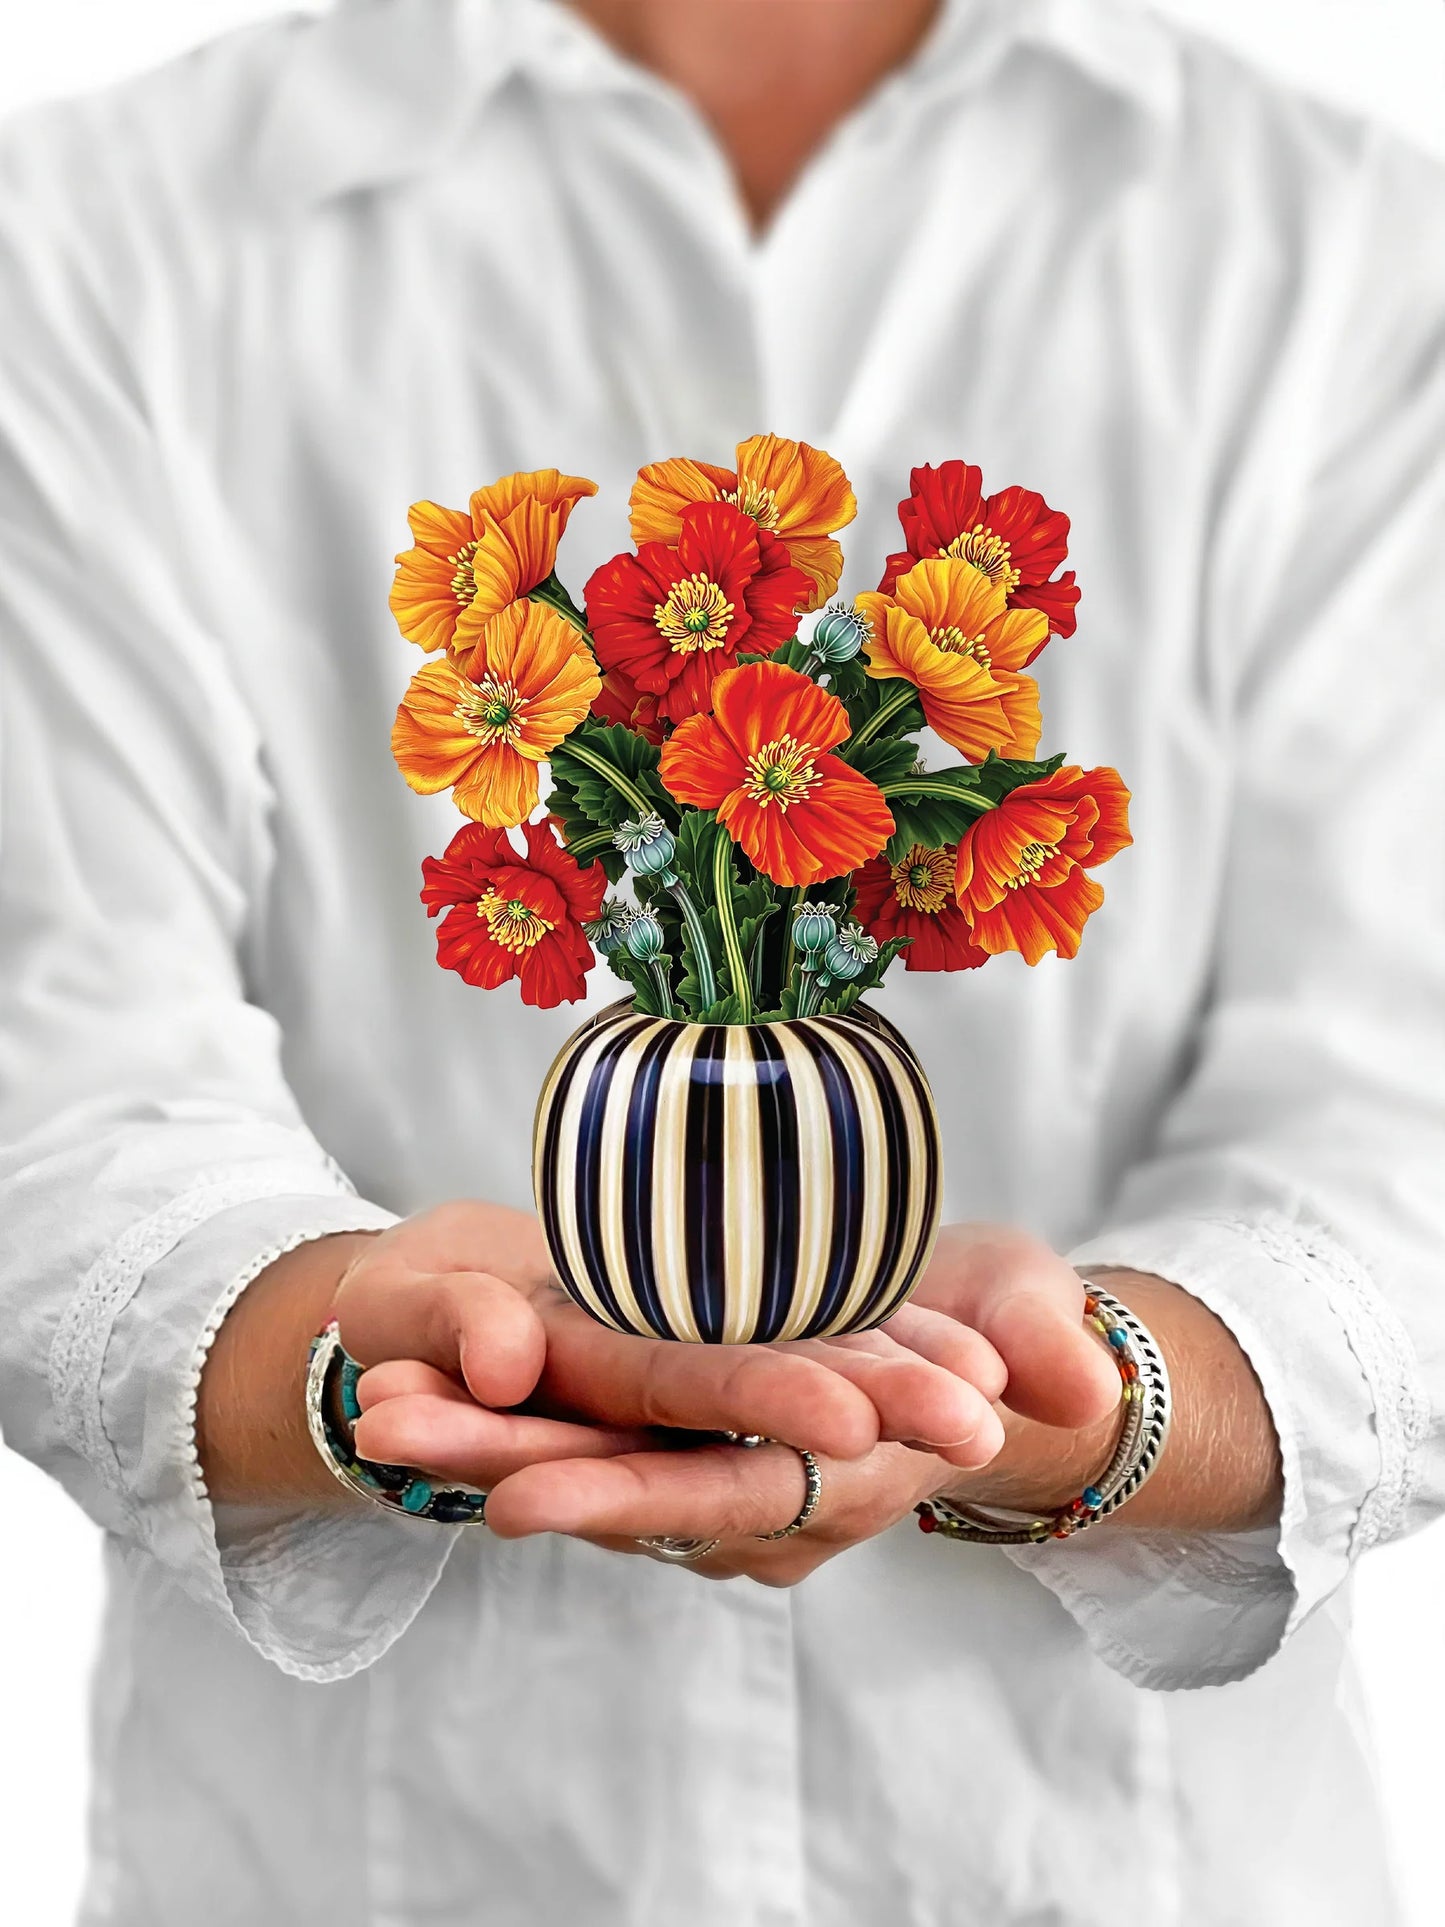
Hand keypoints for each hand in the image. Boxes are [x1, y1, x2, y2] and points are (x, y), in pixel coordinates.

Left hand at [353, 1218, 1123, 1579]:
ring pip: (582, 1458)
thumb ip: (1039, 1334)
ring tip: (373, 1398)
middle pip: (620, 1486)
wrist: (965, 1353)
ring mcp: (708, 1455)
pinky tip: (414, 1367)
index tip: (522, 1498)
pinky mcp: (673, 1418)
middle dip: (504, 1464)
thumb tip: (1067, 1377)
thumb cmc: (1002, 1324)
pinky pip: (578, 1421)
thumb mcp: (1029, 1307)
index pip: (726, 1494)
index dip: (633, 1498)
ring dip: (476, 1436)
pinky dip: (500, 1404)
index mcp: (840, 1469)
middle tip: (387, 1427)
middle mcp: (756, 1490)